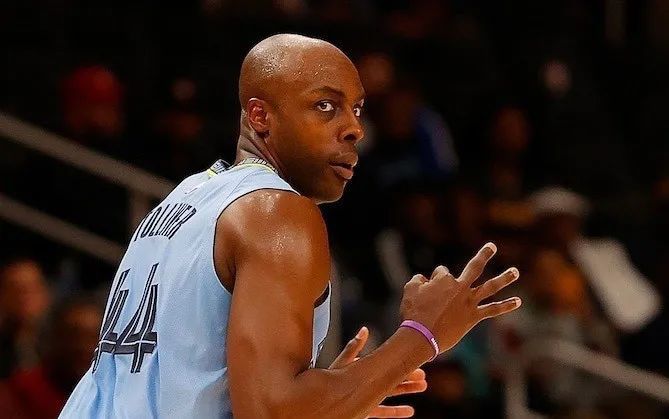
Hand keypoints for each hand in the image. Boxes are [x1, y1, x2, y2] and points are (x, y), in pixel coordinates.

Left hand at [329, 327, 426, 417]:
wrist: (320, 404)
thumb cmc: (328, 383)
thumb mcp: (342, 364)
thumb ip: (353, 349)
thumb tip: (364, 330)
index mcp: (364, 371)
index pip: (387, 366)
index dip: (401, 365)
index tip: (415, 361)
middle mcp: (368, 384)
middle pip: (392, 380)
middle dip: (409, 378)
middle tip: (424, 376)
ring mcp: (368, 398)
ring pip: (391, 394)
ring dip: (406, 391)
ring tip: (422, 387)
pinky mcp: (366, 411)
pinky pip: (383, 412)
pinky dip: (397, 412)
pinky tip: (409, 411)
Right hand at [400, 242, 521, 353]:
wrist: (421, 336)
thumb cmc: (413, 313)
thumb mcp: (409, 291)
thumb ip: (418, 281)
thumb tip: (423, 278)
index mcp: (444, 279)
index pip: (442, 272)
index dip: (434, 280)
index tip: (427, 292)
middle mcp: (460, 287)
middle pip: (475, 267)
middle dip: (484, 255)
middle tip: (492, 246)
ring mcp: (469, 302)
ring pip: (490, 287)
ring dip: (504, 278)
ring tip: (515, 272)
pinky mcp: (473, 316)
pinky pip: (493, 310)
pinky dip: (506, 305)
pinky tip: (518, 301)